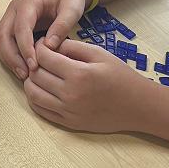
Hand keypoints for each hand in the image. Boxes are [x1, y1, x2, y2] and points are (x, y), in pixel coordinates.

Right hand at [0, 0, 92, 79]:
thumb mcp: (72, 10)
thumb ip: (62, 26)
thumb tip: (48, 46)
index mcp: (28, 2)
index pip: (20, 28)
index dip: (25, 48)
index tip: (34, 65)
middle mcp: (14, 9)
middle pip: (3, 35)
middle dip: (12, 57)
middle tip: (25, 74)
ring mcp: (10, 17)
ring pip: (0, 41)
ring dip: (9, 59)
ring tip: (23, 75)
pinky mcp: (11, 26)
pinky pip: (4, 43)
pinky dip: (10, 57)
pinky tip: (22, 68)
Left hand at [23, 40, 149, 132]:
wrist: (138, 106)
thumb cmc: (121, 76)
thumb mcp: (100, 54)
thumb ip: (74, 47)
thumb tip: (50, 45)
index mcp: (79, 74)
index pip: (44, 58)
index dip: (38, 47)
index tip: (41, 44)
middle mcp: (70, 94)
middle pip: (36, 75)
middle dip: (33, 63)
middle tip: (38, 58)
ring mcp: (68, 111)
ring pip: (33, 94)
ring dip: (30, 81)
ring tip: (37, 73)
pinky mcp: (68, 123)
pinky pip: (41, 110)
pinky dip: (34, 98)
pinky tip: (40, 89)